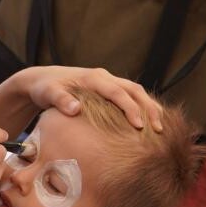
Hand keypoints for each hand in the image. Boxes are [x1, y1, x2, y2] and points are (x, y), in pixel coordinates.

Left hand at [15, 66, 164, 130]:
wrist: (43, 80)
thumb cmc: (46, 89)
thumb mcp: (49, 94)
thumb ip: (61, 100)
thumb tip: (76, 109)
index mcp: (93, 78)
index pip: (117, 93)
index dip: (130, 109)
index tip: (140, 126)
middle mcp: (104, 77)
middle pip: (133, 90)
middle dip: (148, 108)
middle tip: (160, 129)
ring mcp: (108, 81)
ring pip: (135, 92)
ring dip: (149, 107)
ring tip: (161, 126)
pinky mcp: (109, 89)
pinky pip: (130, 96)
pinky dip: (142, 107)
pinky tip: (150, 122)